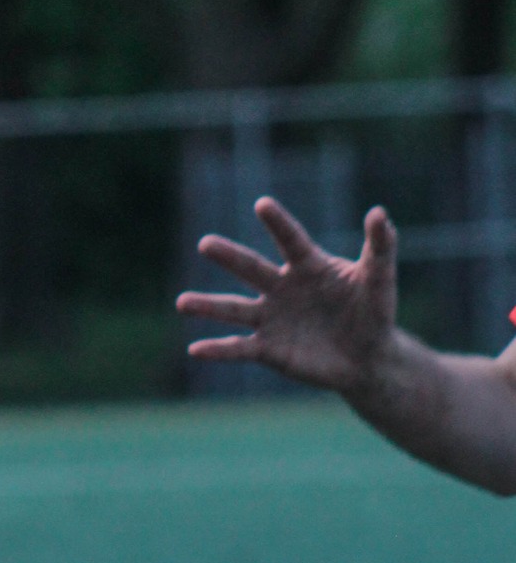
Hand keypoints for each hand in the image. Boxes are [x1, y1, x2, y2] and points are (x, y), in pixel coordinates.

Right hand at [176, 196, 397, 393]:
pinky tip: (195, 350)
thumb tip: (378, 213)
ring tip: (182, 302)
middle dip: (229, 257)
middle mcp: (282, 288)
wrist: (367, 357)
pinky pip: (238, 349)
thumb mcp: (380, 278)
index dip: (278, 223)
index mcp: (308, 266)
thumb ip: (381, 245)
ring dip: (208, 306)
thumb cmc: (374, 312)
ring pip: (234, 309)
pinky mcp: (268, 350)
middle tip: (206, 244)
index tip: (262, 205)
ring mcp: (272, 319)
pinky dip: (217, 350)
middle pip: (251, 268)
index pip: (290, 240)